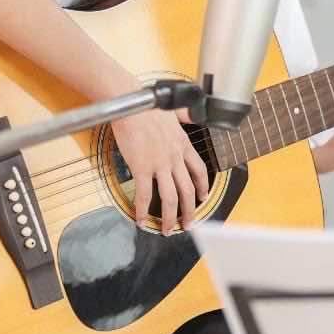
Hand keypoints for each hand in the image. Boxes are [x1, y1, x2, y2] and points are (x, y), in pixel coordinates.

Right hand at [112, 108, 210, 234]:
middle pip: (188, 191)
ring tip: (168, 230)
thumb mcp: (174, 110)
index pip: (199, 171)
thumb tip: (191, 113)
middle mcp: (175, 157)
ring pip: (170, 198)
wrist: (131, 103)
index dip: (202, 187)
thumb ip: (184, 116)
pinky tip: (140, 219)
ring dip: (170, 218)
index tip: (203, 197)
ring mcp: (160, 164)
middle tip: (188, 224)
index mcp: (183, 145)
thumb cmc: (148, 105)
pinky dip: (142, 210)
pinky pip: (144, 195)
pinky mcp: (142, 168)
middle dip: (190, 211)